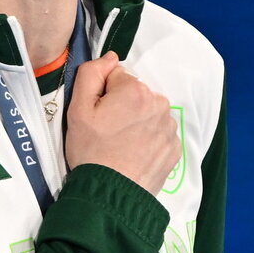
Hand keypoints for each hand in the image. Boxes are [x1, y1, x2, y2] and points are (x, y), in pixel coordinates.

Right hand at [66, 51, 181, 195]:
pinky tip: (134, 154)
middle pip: (135, 94)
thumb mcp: (78, 109)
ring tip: (120, 145)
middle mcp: (159, 104)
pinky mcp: (175, 148)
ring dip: (137, 123)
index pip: (116, 77)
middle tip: (107, 132)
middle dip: (122, 107)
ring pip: (148, 113)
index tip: (97, 115)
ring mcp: (170, 127)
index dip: (103, 94)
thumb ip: (92, 73)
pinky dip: (148, 140)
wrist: (111, 194)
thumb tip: (111, 58)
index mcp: (135, 90)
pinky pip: (159, 133)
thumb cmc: (91, 151)